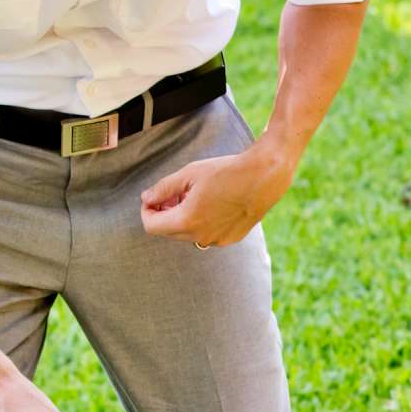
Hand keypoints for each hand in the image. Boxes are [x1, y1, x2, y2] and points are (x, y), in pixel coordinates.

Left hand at [140, 147, 292, 247]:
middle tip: (173, 193)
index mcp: (187, 221)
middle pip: (169, 232)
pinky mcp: (231, 238)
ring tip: (194, 196)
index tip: (152, 198)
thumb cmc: (226, 171)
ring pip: (188, 234)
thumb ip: (163, 188)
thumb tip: (146, 198)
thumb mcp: (189, 174)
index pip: (152, 226)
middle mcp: (201, 237)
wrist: (264, 176)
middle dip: (165, 214)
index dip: (147, 211)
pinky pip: (207, 234)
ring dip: (183, 218)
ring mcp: (218, 240)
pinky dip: (202, 222)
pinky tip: (212, 203)